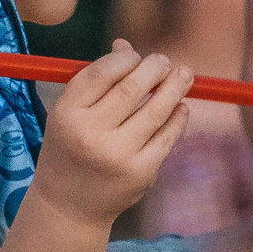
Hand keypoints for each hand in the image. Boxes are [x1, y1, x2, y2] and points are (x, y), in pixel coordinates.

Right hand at [30, 42, 192, 229]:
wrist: (69, 206)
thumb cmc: (71, 149)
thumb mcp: (70, 114)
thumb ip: (96, 81)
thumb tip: (126, 45)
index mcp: (67, 114)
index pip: (102, 73)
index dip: (125, 58)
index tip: (136, 55)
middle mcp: (90, 134)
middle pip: (131, 88)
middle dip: (154, 68)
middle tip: (164, 61)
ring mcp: (117, 155)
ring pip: (155, 111)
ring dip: (175, 87)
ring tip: (185, 74)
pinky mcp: (140, 173)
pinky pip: (166, 137)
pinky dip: (178, 118)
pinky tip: (181, 107)